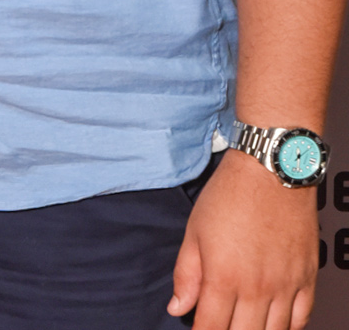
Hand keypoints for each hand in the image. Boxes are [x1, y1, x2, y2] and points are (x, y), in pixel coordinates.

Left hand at [168, 149, 318, 328]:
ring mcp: (285, 286)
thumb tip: (177, 307)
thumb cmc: (230, 194)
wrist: (270, 170)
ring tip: (244, 325)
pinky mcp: (306, 278)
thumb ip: (186, 274)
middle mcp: (257, 288)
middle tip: (220, 326)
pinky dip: (288, 327)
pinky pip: (301, 319)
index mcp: (224, 276)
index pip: (211, 328)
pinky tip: (274, 322)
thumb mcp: (194, 230)